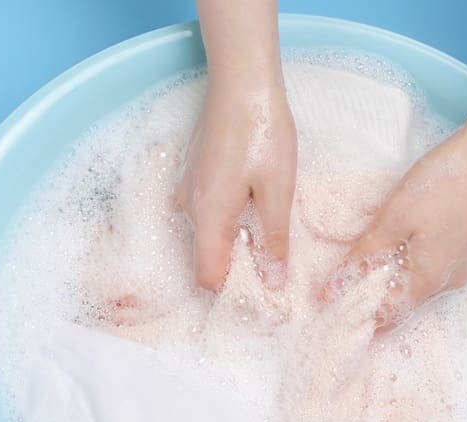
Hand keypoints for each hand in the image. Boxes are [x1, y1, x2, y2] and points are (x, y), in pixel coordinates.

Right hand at [177, 73, 296, 290]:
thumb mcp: (278, 190)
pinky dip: (227, 223)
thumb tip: (273, 281)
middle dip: (235, 271)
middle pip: (204, 258)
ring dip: (232, 245)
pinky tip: (253, 210)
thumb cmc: (262, 131)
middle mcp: (189, 208)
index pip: (206, 276)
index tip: (260, 294)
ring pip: (205, 236)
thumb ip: (274, 239)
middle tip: (272, 271)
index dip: (230, 292)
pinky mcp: (194, 176)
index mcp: (209, 216)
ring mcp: (188, 191)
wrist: (241, 81)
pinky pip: (206, 215)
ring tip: (268, 239)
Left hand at [327, 126, 466, 325]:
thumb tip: (337, 288)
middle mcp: (452, 279)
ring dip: (398, 277)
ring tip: (371, 265)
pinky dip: (418, 261)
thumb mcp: (395, 217)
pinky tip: (406, 244)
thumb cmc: (445, 184)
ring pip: (425, 280)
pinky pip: (440, 263)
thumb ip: (366, 254)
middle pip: (408, 299)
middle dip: (378, 296)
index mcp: (429, 280)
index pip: (389, 313)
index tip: (336, 304)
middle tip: (347, 285)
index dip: (361, 312)